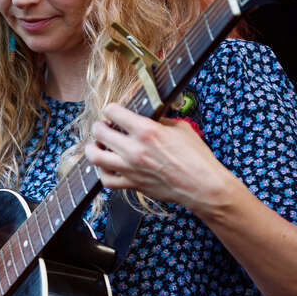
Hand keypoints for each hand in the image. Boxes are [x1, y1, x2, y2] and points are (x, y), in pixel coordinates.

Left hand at [84, 103, 231, 213]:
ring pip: (96, 157)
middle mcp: (134, 149)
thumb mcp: (180, 128)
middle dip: (100, 125)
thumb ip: (159, 120)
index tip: (114, 111)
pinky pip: (106, 180)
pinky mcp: (133, 184)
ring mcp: (131, 168)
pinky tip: (107, 165)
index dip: (111, 108)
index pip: (113, 111)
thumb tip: (148, 116)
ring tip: (98, 145)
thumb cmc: (196, 157)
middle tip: (104, 126)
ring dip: (93, 148)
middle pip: (100, 132)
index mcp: (146, 130)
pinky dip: (102, 172)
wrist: (203, 186)